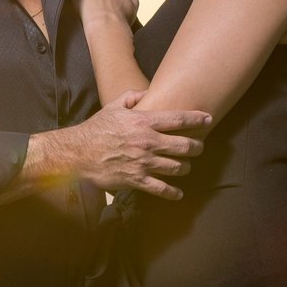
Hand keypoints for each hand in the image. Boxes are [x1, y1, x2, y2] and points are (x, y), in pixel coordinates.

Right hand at [65, 90, 208, 199]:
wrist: (78, 153)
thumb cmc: (95, 129)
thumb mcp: (112, 107)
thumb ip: (131, 97)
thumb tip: (147, 92)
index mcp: (143, 122)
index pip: (178, 119)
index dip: (197, 119)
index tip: (208, 119)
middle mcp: (147, 142)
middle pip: (185, 146)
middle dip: (197, 147)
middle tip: (198, 147)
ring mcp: (144, 163)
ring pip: (178, 167)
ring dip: (185, 167)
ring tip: (185, 166)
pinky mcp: (138, 180)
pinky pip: (162, 189)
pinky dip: (173, 193)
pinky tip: (178, 193)